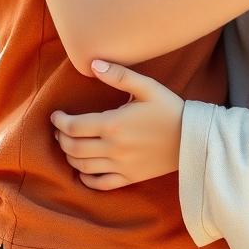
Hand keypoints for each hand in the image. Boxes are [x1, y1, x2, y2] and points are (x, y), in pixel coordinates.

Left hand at [50, 60, 182, 190]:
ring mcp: (120, 165)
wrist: (192, 138)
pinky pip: (100, 184)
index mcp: (114, 124)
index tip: (55, 116)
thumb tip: (93, 64)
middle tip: (60, 130)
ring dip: (70, 156)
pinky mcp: (129, 177)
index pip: (74, 126)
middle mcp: (113, 148)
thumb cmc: (169, 109)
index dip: (60, 122)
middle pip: (74, 148)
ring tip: (69, 145)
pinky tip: (83, 170)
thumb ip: (119, 75)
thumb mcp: (147, 87)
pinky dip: (86, 179)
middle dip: (61, 138)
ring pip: (83, 166)